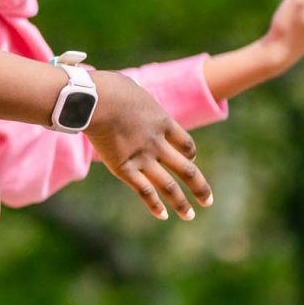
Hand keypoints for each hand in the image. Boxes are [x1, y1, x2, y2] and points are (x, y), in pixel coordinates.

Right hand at [85, 70, 210, 220]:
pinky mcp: (123, 168)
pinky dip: (154, 205)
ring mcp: (142, 157)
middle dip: (199, 187)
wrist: (95, 99)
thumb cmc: (109, 88)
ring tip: (190, 216)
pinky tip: (163, 215)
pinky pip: (144, 190)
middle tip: (208, 201)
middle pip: (187, 169)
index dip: (190, 154)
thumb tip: (129, 92)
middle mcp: (158, 144)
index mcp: (163, 122)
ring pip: (169, 186)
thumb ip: (136, 98)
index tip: (191, 159)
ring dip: (182, 203)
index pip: (187, 144)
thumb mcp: (133, 89)